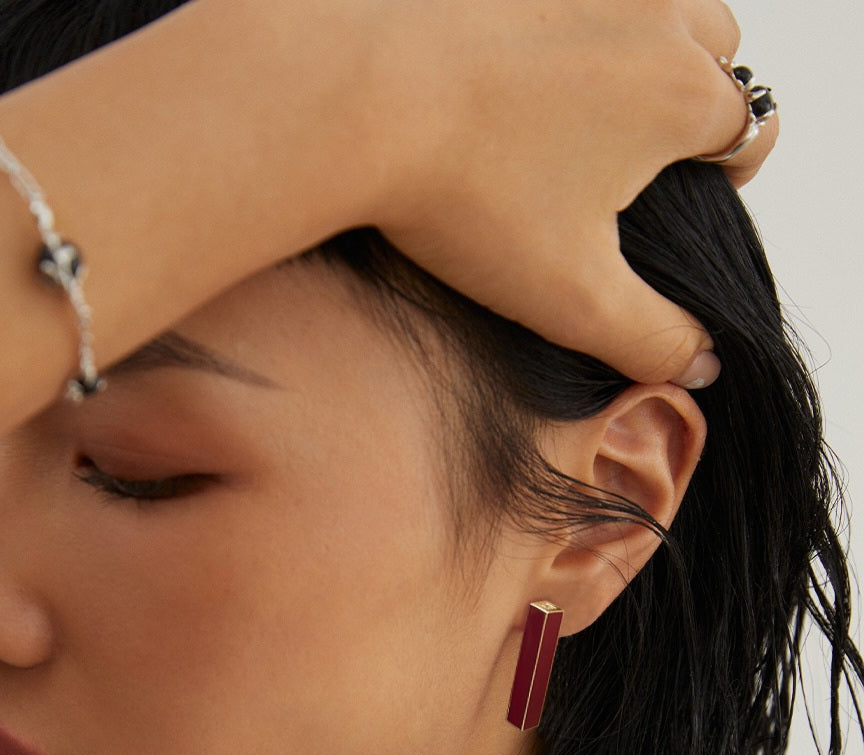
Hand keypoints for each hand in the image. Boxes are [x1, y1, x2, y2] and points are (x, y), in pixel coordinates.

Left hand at [359, 0, 771, 381]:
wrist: (361, 97)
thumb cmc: (465, 194)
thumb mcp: (570, 297)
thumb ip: (650, 338)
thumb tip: (700, 361)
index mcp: (680, 95)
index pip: (750, 129)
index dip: (730, 171)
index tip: (694, 196)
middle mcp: (652, 15)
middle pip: (714, 53)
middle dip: (695, 101)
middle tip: (641, 157)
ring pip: (654, 9)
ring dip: (642, 54)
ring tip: (587, 114)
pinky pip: (577, 3)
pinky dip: (572, 32)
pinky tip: (522, 82)